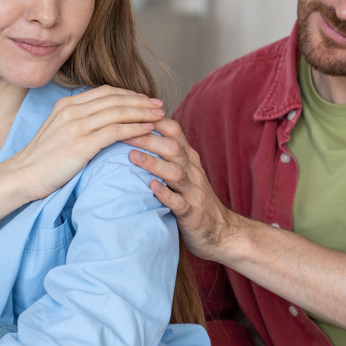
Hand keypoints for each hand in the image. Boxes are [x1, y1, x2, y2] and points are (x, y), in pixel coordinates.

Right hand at [5, 85, 164, 201]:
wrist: (23, 175)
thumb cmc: (42, 158)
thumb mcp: (58, 130)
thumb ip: (77, 120)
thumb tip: (101, 118)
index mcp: (66, 104)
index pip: (105, 92)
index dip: (128, 94)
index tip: (145, 99)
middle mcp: (71, 110)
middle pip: (115, 99)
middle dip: (141, 101)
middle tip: (159, 105)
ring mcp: (76, 126)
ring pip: (118, 112)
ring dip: (142, 113)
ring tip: (159, 116)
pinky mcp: (81, 145)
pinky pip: (115, 132)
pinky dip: (134, 129)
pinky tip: (147, 130)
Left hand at [126, 118, 237, 261]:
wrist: (223, 232)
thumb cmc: (195, 200)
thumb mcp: (184, 172)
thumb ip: (166, 155)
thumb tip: (137, 135)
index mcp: (188, 159)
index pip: (173, 131)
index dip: (154, 120)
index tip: (130, 112)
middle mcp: (192, 171)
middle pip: (172, 148)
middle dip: (147, 138)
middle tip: (122, 132)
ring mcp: (194, 192)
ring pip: (175, 172)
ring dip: (153, 163)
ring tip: (132, 156)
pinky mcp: (193, 213)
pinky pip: (180, 202)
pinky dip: (166, 194)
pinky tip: (152, 188)